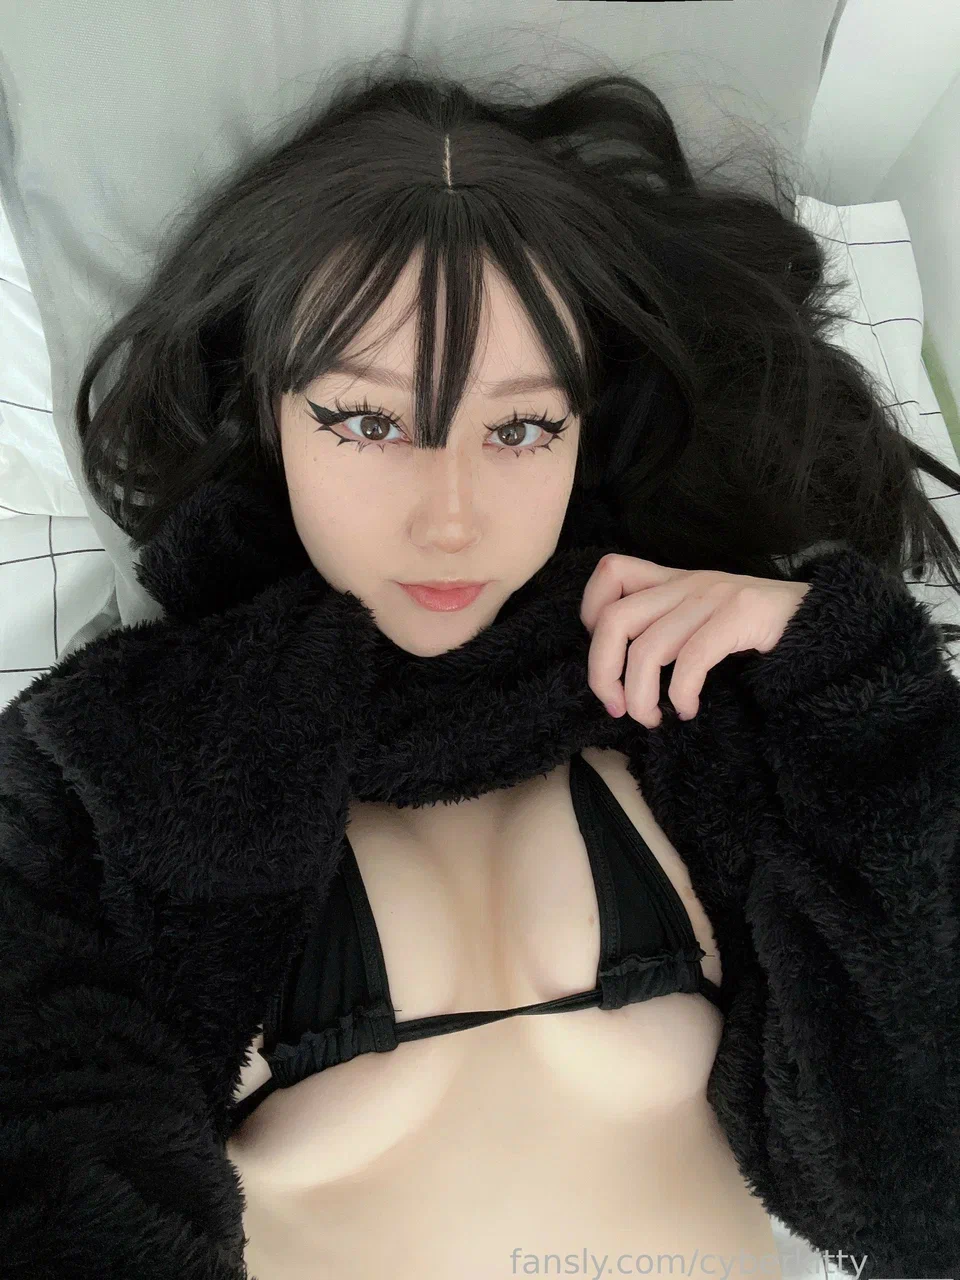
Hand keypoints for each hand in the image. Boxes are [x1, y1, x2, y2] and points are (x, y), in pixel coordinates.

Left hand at [580, 554, 810, 727]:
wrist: (827, 620)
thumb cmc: (760, 630)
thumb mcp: (706, 617)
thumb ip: (669, 627)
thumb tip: (623, 671)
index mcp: (676, 580)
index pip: (611, 572)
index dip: (591, 613)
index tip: (607, 657)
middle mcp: (689, 583)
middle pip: (614, 620)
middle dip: (602, 672)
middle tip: (616, 707)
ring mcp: (715, 597)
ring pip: (648, 648)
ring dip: (642, 697)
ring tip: (654, 719)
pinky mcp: (741, 616)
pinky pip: (692, 659)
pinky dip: (681, 694)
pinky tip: (688, 710)